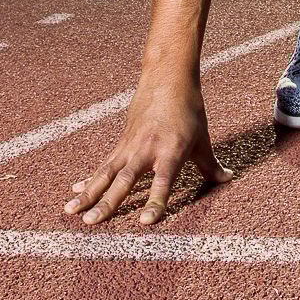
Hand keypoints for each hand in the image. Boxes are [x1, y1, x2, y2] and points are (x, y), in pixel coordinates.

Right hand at [64, 78, 233, 225]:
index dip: (155, 203)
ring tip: (70, 211)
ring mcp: (130, 146)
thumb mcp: (203, 138)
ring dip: (88, 194)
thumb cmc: (189, 109)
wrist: (168, 77)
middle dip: (107, 202)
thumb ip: (211, 164)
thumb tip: (228, 179)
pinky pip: (103, 165)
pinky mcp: (121, 143)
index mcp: (171, 151)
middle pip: (125, 181)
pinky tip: (75, 193)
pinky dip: (89, 180)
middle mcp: (147, 150)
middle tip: (90, 222)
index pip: (163, 183)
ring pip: (106, 174)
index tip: (144, 222)